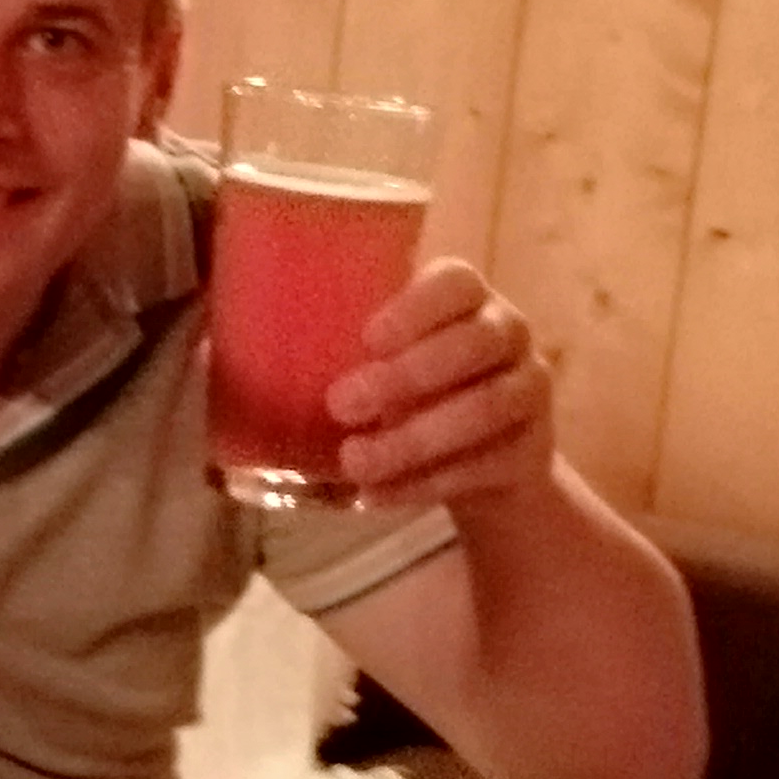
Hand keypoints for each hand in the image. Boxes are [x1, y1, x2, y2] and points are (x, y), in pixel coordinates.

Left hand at [327, 260, 555, 509]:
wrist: (483, 461)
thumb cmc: (416, 391)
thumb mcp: (386, 361)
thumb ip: (346, 351)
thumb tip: (244, 358)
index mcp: (469, 298)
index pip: (457, 283)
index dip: (416, 307)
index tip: (367, 339)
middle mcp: (510, 333)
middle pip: (475, 343)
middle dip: (406, 376)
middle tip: (340, 404)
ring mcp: (530, 390)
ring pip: (484, 409)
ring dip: (413, 439)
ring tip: (353, 461)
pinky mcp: (533, 450)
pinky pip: (482, 465)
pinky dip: (424, 483)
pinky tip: (375, 495)